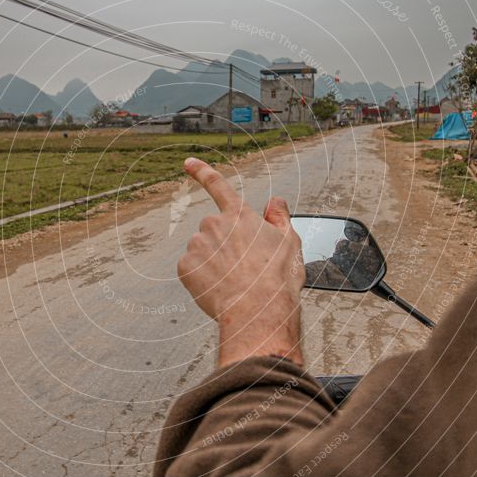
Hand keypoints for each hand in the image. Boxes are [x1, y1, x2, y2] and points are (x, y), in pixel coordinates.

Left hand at [177, 157, 304, 367]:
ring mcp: (197, 245)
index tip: (188, 164)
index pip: (219, 186)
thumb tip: (275, 201)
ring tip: (233, 281)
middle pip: (214, 230)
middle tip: (243, 268)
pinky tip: (219, 288)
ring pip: (202, 250)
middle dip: (224, 244)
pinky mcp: (185, 267)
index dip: (202, 172)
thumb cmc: (277, 279)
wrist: (258, 311)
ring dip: (214, 262)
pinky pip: (192, 269)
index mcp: (240, 216)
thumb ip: (280, 217)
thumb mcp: (290, 242)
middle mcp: (215, 224)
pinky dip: (202, 278)